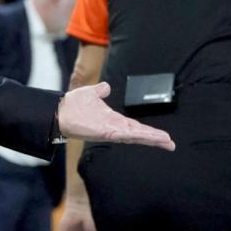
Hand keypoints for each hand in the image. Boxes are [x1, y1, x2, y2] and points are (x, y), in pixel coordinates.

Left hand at [59, 82, 175, 150]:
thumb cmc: (73, 105)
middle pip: (139, 134)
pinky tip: (150, 138)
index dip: (149, 132)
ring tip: (166, 142)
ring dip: (151, 138)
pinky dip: (138, 136)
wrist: (59, 109)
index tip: (163, 135)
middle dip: (155, 139)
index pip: (135, 127)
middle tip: (171, 144)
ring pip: (135, 136)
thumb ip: (101, 91)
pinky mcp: (106, 133)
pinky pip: (125, 135)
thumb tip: (107, 87)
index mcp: (113, 120)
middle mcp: (114, 128)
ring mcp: (111, 131)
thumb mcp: (92, 94)